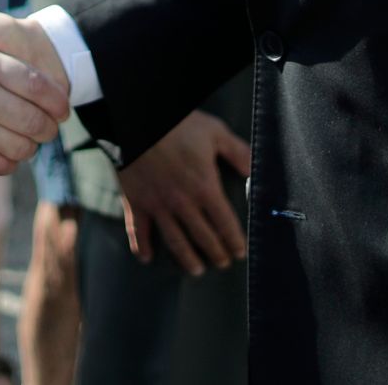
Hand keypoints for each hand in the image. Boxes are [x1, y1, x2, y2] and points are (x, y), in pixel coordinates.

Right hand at [118, 110, 250, 275]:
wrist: (134, 118)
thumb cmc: (176, 122)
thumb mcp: (214, 131)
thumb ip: (237, 152)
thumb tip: (253, 171)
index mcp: (204, 187)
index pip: (225, 223)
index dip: (234, 241)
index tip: (239, 251)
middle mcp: (182, 202)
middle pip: (203, 237)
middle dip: (216, 253)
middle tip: (223, 263)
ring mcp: (157, 205)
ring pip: (175, 241)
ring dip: (187, 258)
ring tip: (196, 269)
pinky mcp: (135, 202)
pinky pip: (138, 231)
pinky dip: (141, 247)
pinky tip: (146, 258)